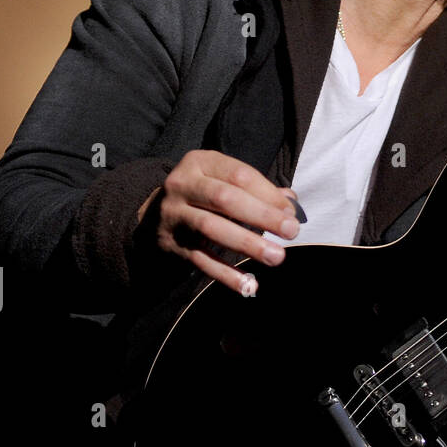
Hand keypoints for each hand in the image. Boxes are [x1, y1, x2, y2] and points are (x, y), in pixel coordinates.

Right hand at [135, 150, 298, 294]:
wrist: (154, 215)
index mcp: (200, 162)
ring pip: (211, 228)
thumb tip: (291, 205)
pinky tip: (248, 284)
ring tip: (276, 256)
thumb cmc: (205, 194)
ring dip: (247, 244)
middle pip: (224, 199)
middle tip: (291, 231)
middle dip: (261, 215)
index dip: (268, 194)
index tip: (291, 212)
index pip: (239, 175)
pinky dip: (225, 274)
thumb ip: (258, 189)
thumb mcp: (224, 181)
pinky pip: (200, 260)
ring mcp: (174, 214)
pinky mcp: (171, 243)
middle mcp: (182, 184)